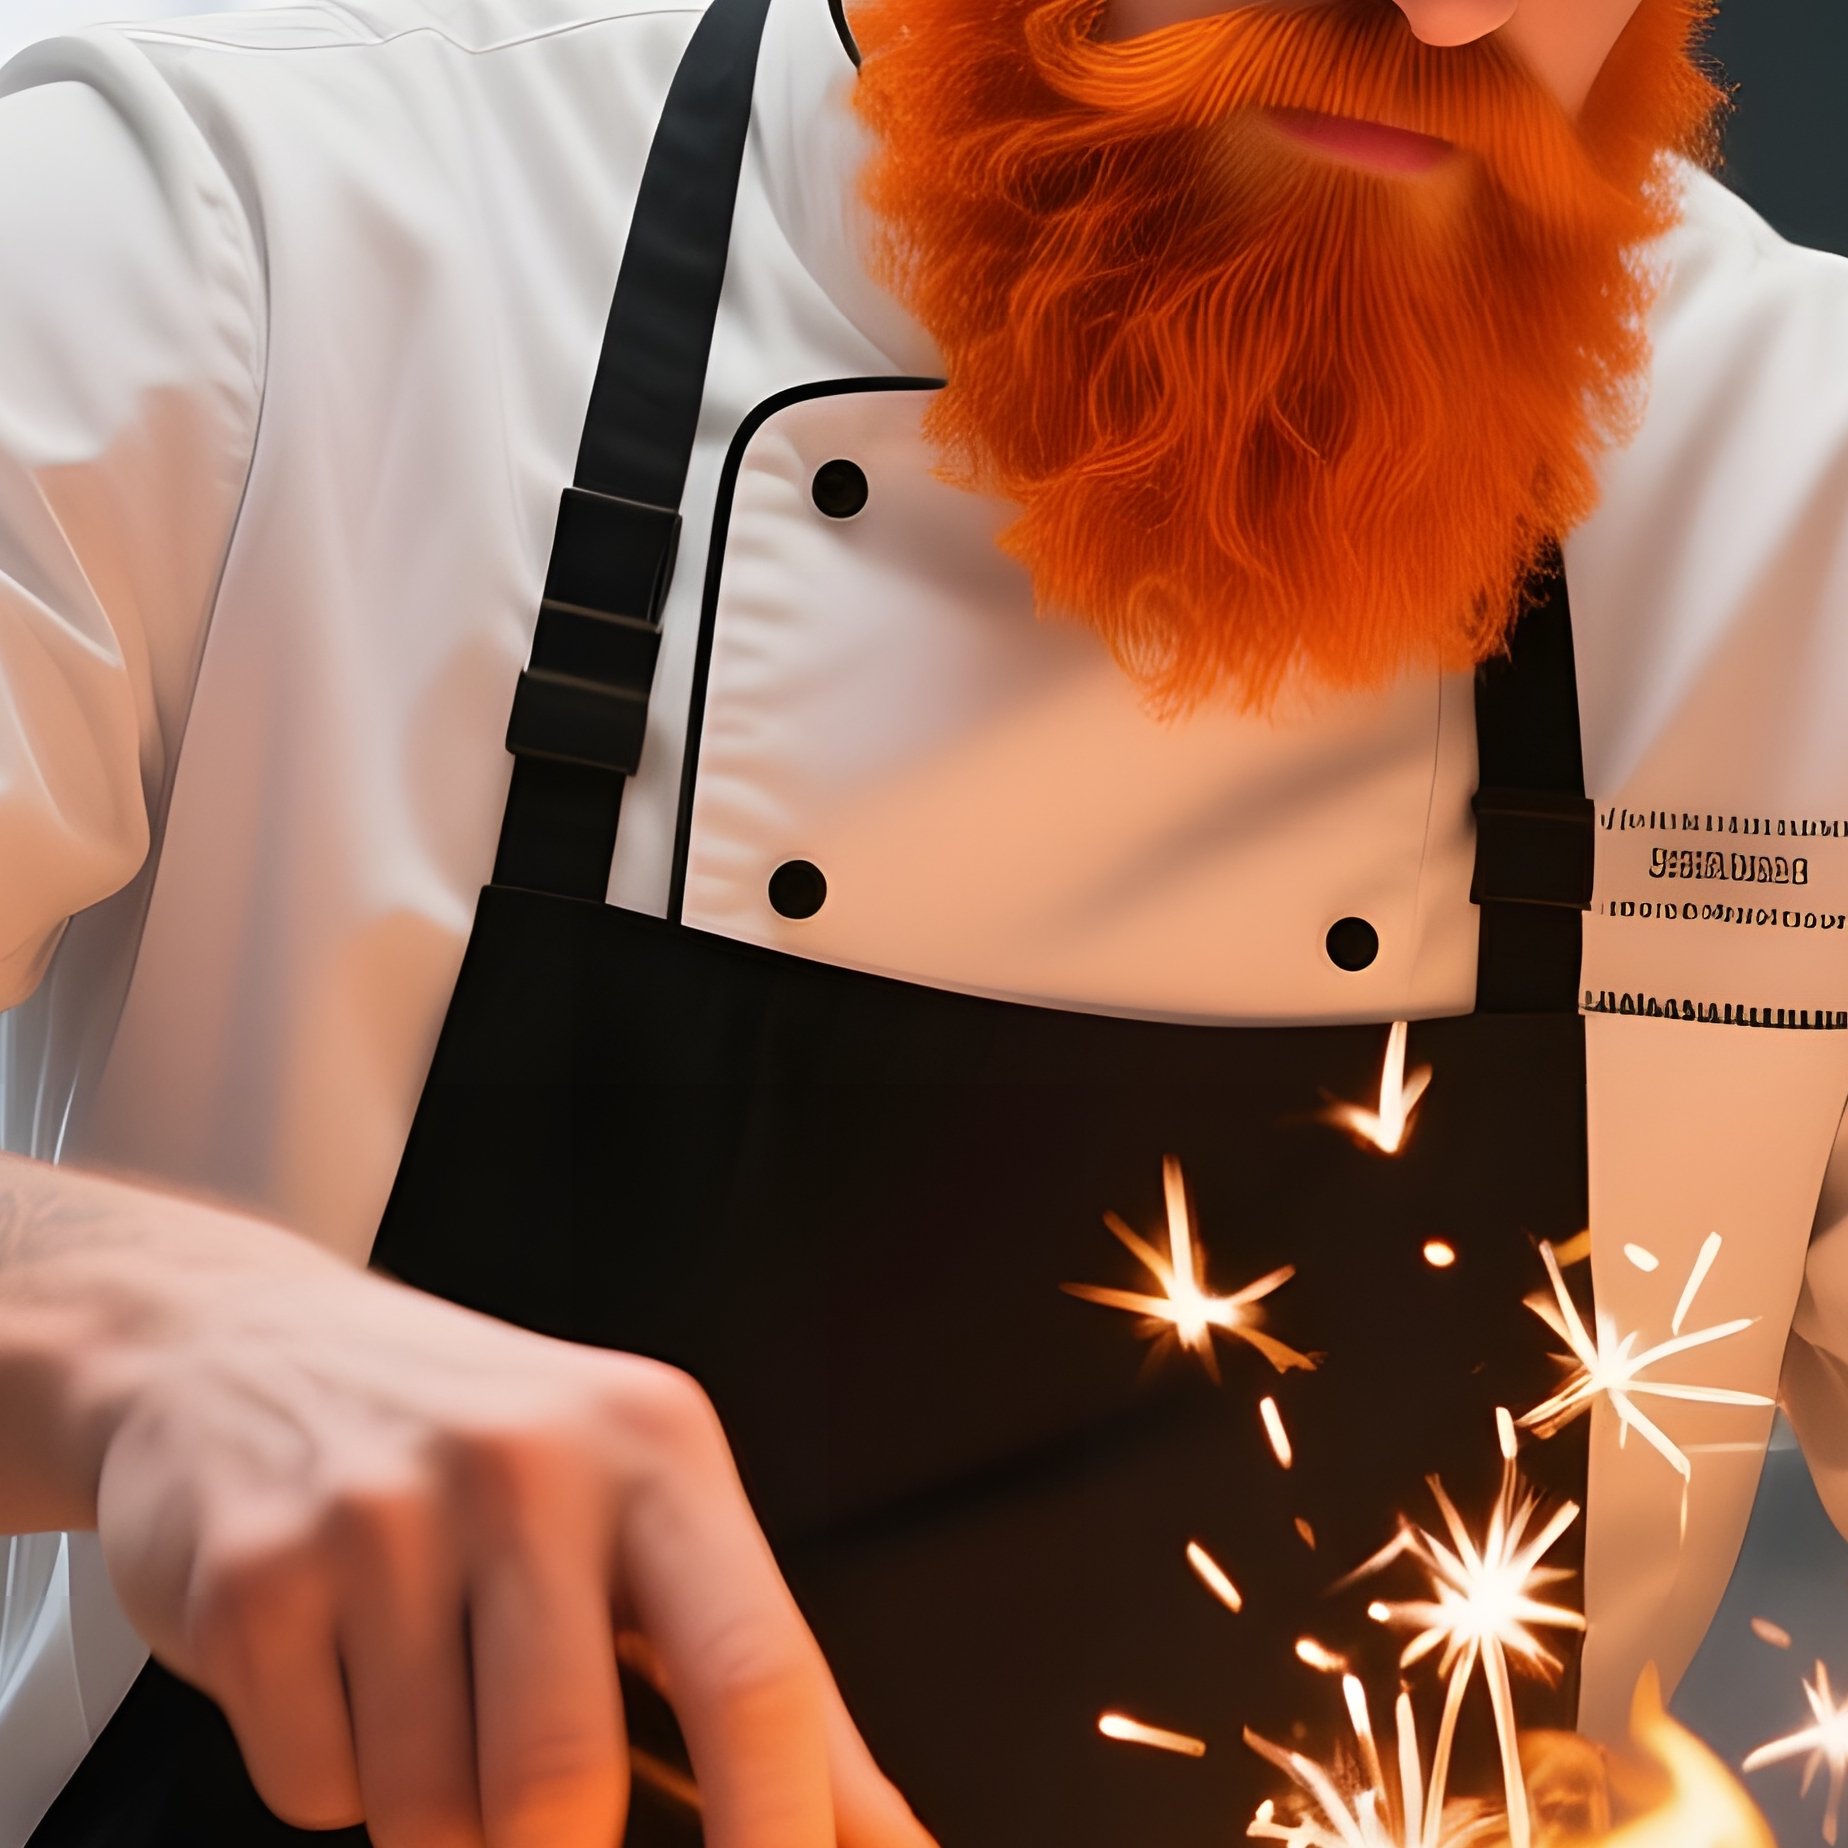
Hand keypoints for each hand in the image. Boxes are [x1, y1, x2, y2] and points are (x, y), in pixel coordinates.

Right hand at [73, 1197, 930, 1847]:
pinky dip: (337, 1775)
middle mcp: (527, 1464)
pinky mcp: (255, 1578)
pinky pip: (316, 1790)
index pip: (752, 1673)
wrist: (239, 1342)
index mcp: (655, 1448)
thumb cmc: (481, 1453)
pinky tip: (342, 1662)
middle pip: (566, 1786)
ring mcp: (379, 1514)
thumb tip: (882, 1842)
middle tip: (541, 1808)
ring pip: (434, 1816)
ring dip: (440, 1815)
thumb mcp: (642, 1508)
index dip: (781, 1833)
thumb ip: (762, 1677)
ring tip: (430, 1689)